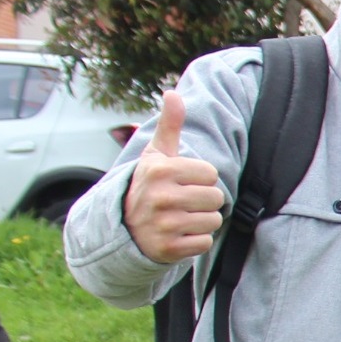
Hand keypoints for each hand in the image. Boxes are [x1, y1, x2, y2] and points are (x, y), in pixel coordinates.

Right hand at [123, 91, 225, 264]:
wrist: (124, 227)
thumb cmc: (150, 184)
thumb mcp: (156, 154)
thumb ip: (169, 125)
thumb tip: (173, 93)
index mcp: (160, 170)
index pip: (211, 173)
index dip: (200, 178)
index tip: (181, 181)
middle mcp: (160, 197)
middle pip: (216, 197)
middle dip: (204, 200)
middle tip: (182, 201)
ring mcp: (164, 224)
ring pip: (213, 220)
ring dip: (202, 220)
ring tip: (180, 217)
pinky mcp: (169, 249)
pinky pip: (205, 242)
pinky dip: (196, 240)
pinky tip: (177, 234)